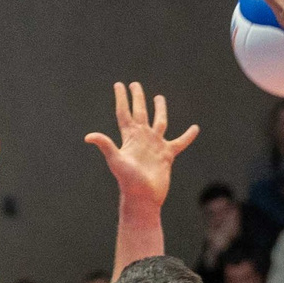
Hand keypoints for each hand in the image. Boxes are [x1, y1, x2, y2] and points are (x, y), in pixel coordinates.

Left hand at [84, 82, 199, 212]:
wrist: (143, 198)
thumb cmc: (128, 181)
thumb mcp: (116, 161)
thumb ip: (105, 145)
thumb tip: (88, 137)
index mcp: (130, 137)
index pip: (124, 113)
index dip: (122, 98)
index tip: (119, 84)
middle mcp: (142, 138)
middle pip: (140, 113)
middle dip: (137, 98)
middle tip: (135, 84)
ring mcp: (155, 146)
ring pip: (159, 122)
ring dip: (159, 110)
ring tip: (159, 97)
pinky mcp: (167, 155)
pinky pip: (180, 142)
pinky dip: (187, 136)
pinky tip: (195, 128)